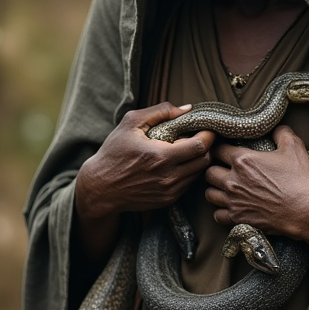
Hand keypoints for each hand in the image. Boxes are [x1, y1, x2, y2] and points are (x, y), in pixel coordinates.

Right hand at [74, 102, 213, 262]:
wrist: (100, 188)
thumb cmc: (114, 153)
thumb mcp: (130, 123)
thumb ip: (160, 111)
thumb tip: (187, 108)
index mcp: (160, 156)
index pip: (201, 146)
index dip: (207, 135)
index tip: (205, 128)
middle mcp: (168, 177)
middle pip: (205, 161)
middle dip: (206, 147)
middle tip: (197, 138)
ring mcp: (169, 191)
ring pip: (199, 174)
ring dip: (198, 161)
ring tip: (186, 150)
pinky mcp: (168, 201)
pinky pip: (189, 185)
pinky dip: (188, 173)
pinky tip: (177, 164)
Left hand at [205, 125, 308, 249]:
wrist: (306, 210)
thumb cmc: (300, 179)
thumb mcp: (294, 147)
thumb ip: (282, 132)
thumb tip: (276, 127)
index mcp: (242, 160)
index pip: (217, 149)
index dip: (219, 148)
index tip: (224, 150)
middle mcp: (233, 180)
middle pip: (208, 172)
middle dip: (214, 169)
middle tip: (224, 170)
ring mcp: (234, 201)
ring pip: (209, 194)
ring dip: (215, 190)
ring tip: (225, 188)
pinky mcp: (238, 218)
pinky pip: (217, 215)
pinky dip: (221, 211)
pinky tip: (230, 207)